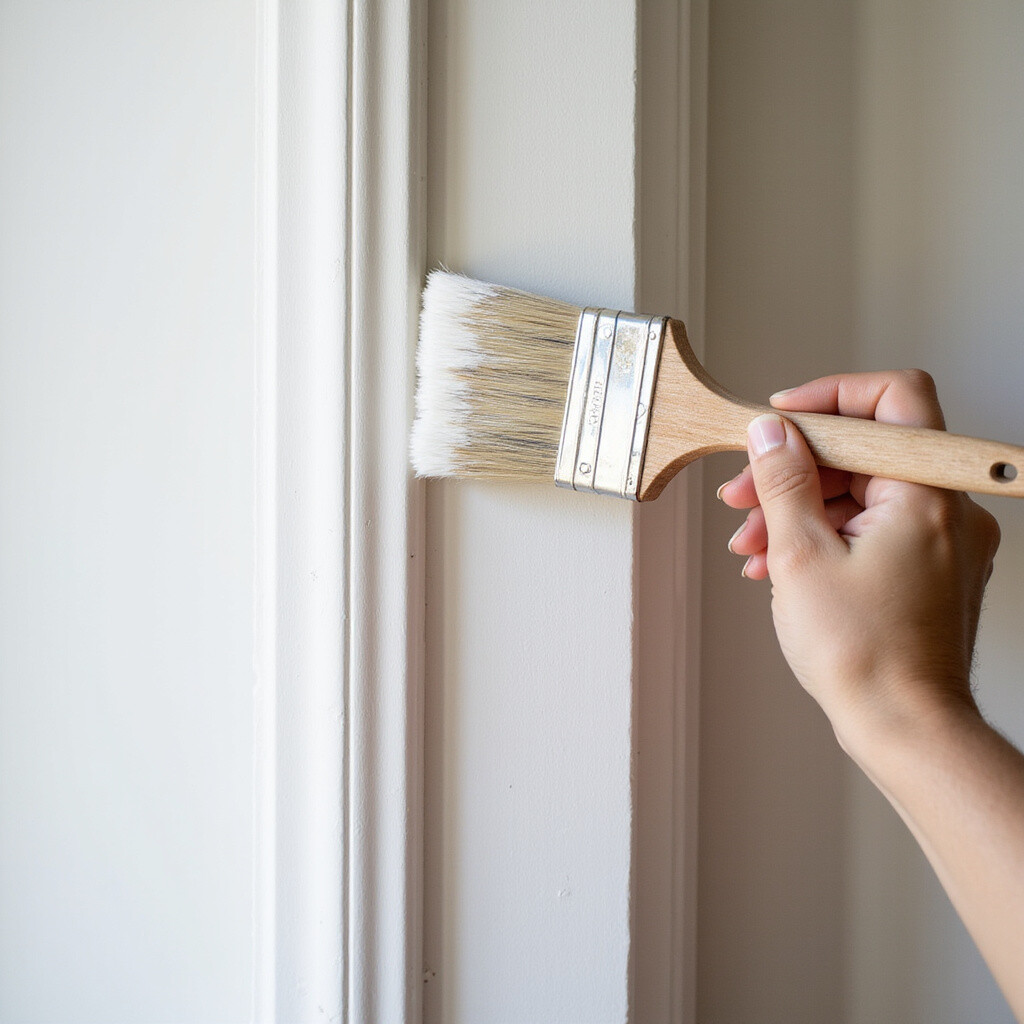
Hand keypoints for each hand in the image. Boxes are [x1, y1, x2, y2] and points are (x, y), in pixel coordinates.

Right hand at [717, 370, 1000, 756]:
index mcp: (925, 492)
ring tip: (751, 545)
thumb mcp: (801, 555)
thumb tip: (770, 433)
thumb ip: (783, 482)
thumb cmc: (865, 655)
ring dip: (797, 510)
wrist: (904, 727)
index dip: (827, 399)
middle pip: (863, 453)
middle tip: (742, 496)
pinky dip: (823, 537)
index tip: (780, 420)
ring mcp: (939, 540)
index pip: (892, 398)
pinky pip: (871, 528)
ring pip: (860, 493)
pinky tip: (778, 565)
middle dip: (793, 470)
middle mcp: (946, 508)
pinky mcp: (927, 567)